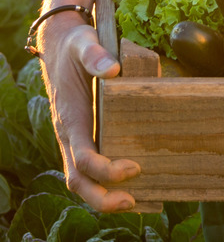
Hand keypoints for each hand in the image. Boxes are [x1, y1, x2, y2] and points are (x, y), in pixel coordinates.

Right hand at [38, 12, 140, 212]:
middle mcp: (71, 135)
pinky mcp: (88, 137)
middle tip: (133, 202)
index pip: (82, 157)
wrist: (63, 46)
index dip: (105, 169)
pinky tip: (137, 186)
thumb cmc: (77, 46)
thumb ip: (95, 55)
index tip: (133, 167)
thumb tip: (112, 69)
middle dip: (102, 198)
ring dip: (106, 196)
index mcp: (71, 118)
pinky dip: (109, 183)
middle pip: (78, 179)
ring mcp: (78, 139)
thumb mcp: (85, 43)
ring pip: (84, 179)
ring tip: (137, 202)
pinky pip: (93, 168)